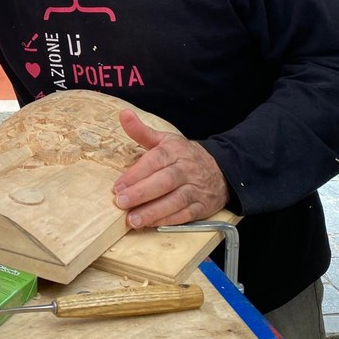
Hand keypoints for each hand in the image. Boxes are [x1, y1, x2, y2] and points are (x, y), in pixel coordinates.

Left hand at [112, 109, 229, 228]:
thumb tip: (123, 114)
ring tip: (132, 220)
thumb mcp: (165, 140)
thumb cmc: (183, 156)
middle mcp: (186, 169)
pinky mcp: (202, 206)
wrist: (220, 170)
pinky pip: (186, 215)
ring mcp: (196, 189)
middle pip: (165, 181)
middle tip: (121, 202)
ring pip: (175, 200)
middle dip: (142, 193)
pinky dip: (169, 220)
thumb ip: (142, 131)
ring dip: (153, 211)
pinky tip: (151, 224)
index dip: (136, 174)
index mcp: (175, 151)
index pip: (155, 160)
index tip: (117, 186)